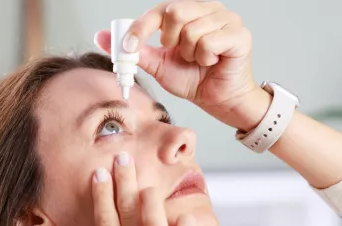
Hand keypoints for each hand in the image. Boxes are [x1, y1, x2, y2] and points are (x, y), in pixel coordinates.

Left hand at [94, 1, 265, 130]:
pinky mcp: (240, 35)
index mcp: (190, 11)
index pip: (160, 9)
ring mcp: (227, 19)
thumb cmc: (194, 79)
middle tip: (180, 55)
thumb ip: (134, 50)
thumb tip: (102, 37)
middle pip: (175, 12)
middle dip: (170, 41)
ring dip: (190, 54)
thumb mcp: (158, 65)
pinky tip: (212, 62)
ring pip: (192, 31)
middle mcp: (209, 9)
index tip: (128, 47)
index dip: (141, 28)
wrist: (219, 100)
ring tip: (199, 61)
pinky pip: (209, 42)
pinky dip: (205, 58)